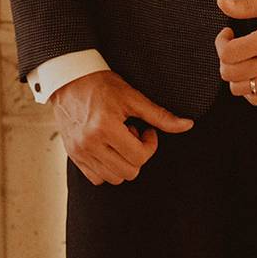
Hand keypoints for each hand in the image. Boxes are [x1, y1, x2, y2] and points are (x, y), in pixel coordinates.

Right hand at [50, 71, 194, 185]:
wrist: (67, 78)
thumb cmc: (101, 85)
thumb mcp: (133, 97)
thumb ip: (161, 115)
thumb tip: (188, 125)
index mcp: (104, 127)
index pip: (139, 157)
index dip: (149, 145)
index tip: (145, 130)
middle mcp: (89, 143)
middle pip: (129, 172)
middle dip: (137, 156)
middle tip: (131, 135)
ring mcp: (79, 151)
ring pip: (114, 178)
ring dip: (122, 163)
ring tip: (118, 140)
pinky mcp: (73, 155)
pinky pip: (97, 179)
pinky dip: (107, 169)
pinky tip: (108, 149)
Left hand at [216, 0, 256, 105]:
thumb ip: (246, 6)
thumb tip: (222, 3)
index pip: (230, 54)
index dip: (220, 43)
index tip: (228, 34)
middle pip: (230, 73)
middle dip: (224, 59)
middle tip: (232, 46)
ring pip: (240, 89)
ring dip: (235, 75)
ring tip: (243, 61)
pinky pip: (256, 99)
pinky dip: (248, 89)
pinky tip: (252, 73)